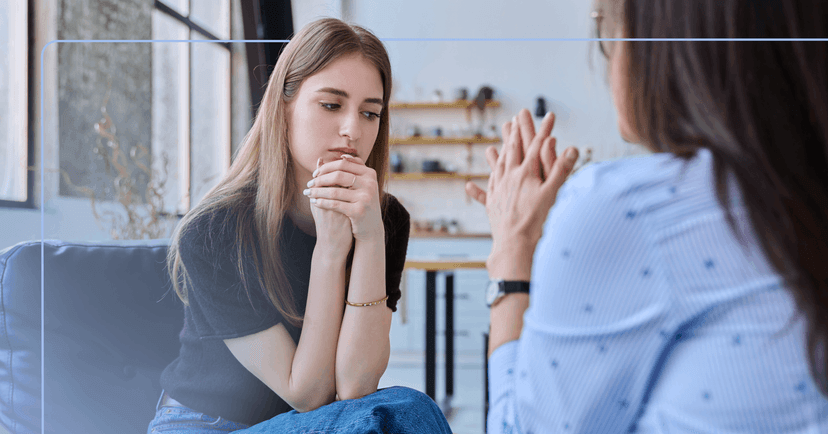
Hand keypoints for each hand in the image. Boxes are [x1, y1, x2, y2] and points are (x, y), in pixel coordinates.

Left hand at [304, 155, 384, 243]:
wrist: (371, 228)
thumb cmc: (363, 203)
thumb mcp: (363, 185)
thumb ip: (355, 170)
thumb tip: (342, 155)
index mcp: (370, 174)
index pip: (343, 164)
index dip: (326, 167)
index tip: (315, 173)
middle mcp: (370, 184)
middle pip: (338, 175)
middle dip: (320, 179)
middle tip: (309, 183)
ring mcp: (365, 197)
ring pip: (334, 191)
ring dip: (317, 192)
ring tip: (308, 193)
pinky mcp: (359, 211)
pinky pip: (335, 204)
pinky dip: (322, 202)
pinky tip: (314, 202)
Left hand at [465, 109, 578, 278]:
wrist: (515, 244)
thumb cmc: (536, 220)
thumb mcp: (553, 193)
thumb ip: (561, 170)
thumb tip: (571, 148)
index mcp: (526, 173)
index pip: (536, 145)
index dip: (544, 129)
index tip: (549, 115)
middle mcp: (509, 177)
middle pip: (511, 150)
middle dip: (514, 134)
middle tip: (514, 119)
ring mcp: (498, 191)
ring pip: (496, 168)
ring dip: (495, 156)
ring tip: (491, 147)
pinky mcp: (492, 206)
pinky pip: (484, 192)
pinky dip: (479, 187)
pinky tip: (469, 186)